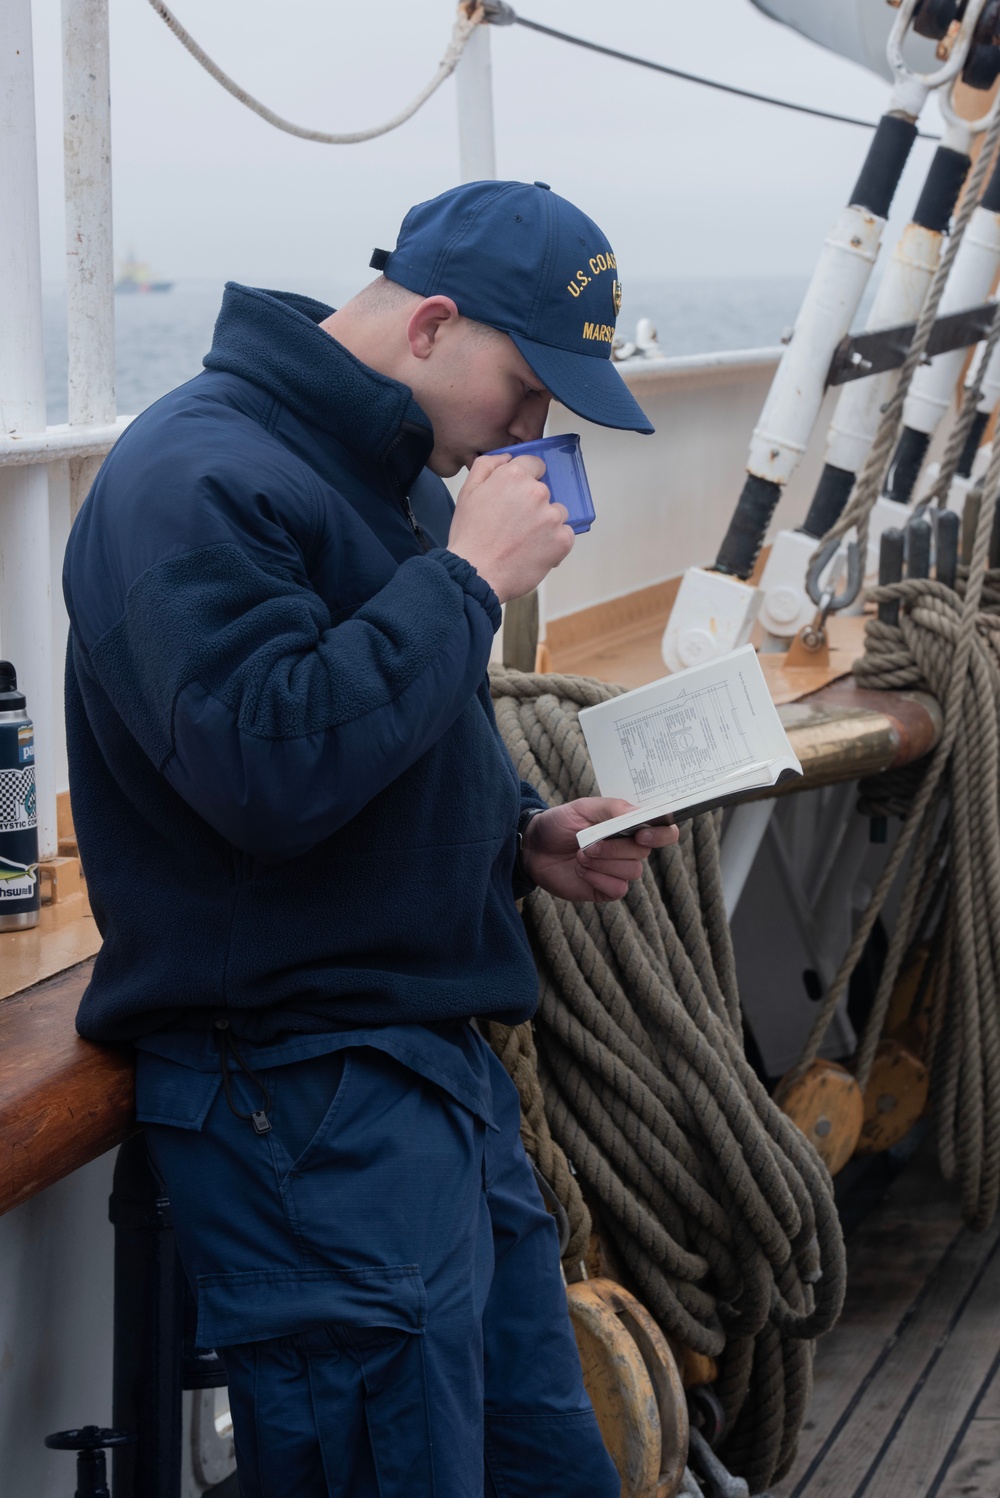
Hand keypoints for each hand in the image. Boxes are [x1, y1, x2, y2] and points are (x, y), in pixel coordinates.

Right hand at [447, 453, 573, 603]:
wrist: (476, 574)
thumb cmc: (470, 537)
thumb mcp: (468, 491)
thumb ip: (487, 466)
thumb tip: (507, 458)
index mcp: (514, 476)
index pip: (535, 465)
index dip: (526, 480)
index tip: (518, 496)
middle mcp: (537, 492)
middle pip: (544, 492)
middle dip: (532, 505)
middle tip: (513, 525)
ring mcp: (551, 517)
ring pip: (557, 513)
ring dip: (545, 524)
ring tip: (524, 540)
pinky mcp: (562, 540)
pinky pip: (566, 535)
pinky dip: (554, 543)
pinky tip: (535, 551)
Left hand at [520, 799, 678, 903]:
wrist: (534, 847)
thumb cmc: (560, 823)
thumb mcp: (584, 807)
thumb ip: (613, 807)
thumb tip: (639, 813)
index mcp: (630, 826)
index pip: (664, 830)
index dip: (661, 833)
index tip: (642, 833)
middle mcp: (630, 849)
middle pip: (644, 853)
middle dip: (615, 848)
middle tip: (588, 844)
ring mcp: (619, 870)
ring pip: (632, 871)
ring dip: (603, 863)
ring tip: (579, 856)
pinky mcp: (606, 889)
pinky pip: (618, 889)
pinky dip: (598, 878)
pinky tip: (580, 870)